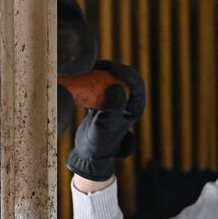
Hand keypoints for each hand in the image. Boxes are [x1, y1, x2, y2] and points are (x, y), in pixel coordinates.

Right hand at [65, 60, 145, 181]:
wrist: (88, 154)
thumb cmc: (100, 142)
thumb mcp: (107, 124)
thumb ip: (114, 106)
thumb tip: (116, 85)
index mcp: (135, 107)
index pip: (135, 83)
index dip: (125, 71)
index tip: (111, 67)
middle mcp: (127, 103)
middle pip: (124, 78)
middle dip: (113, 68)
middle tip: (100, 64)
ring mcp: (114, 102)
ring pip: (111, 80)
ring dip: (101, 72)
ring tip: (89, 68)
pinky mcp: (101, 103)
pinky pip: (98, 86)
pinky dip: (91, 80)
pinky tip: (82, 77)